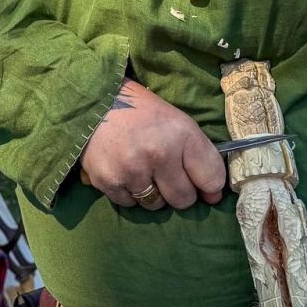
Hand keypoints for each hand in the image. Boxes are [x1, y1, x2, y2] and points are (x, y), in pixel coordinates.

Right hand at [79, 79, 226, 209]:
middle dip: (180, 193)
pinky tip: (124, 171)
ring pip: (156, 204)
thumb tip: (211, 194)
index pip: (211, 178)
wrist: (94, 101)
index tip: (205, 189)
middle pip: (184, 199)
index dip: (211, 187)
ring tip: (143, 170)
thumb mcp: (177, 121)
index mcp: (182, 134)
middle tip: (169, 177)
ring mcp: (132, 170)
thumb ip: (197, 154)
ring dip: (153, 193)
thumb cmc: (142, 112)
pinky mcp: (108, 181)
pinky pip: (129, 204)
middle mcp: (159, 154)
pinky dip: (129, 192)